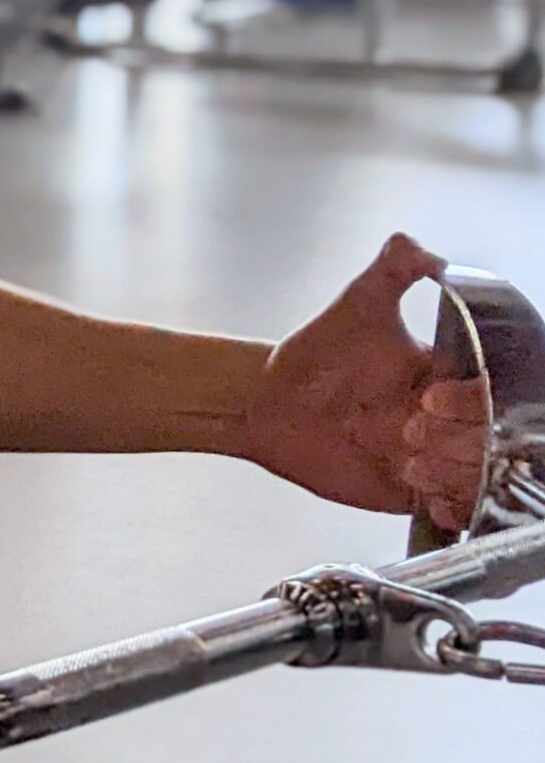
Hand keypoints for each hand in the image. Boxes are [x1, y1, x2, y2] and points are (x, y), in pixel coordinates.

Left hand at [242, 234, 490, 529]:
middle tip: (410, 427)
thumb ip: (393, 270)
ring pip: (481, 477)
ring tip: (409, 460)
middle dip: (459, 437)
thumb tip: (428, 252)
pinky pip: (457, 511)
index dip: (472, 400)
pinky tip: (422, 491)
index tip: (431, 394)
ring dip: (453, 472)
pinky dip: (451, 506)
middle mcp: (450, 418)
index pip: (492, 392)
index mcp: (449, 375)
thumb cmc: (316, 353)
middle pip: (492, 439)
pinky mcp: (415, 490)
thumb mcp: (357, 305)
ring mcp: (436, 456)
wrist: (269, 402)